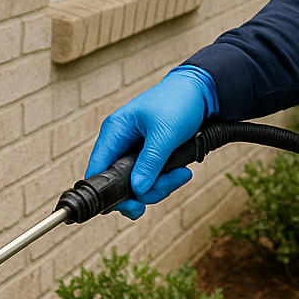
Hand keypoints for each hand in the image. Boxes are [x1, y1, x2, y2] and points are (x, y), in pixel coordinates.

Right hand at [86, 65, 217, 219]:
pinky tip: (182, 172)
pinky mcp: (148, 155)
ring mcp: (133, 150)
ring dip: (160, 186)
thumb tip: (137, 191)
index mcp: (115, 131)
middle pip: (119, 183)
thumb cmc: (180, 102)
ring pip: (137, 184)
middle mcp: (120, 142)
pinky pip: (150, 177)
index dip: (107, 193)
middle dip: (145, 191)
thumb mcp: (165, 133)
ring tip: (183, 174)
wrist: (202, 91)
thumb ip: (150, 162)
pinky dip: (165, 180)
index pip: (97, 169)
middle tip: (167, 186)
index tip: (130, 206)